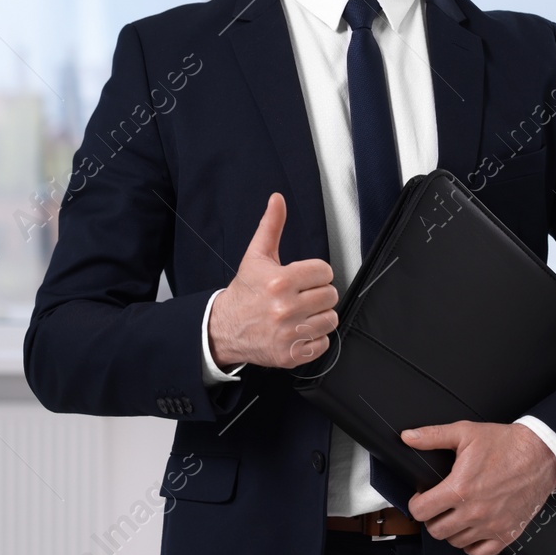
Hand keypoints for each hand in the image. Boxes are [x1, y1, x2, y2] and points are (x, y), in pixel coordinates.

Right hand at [208, 193, 337, 370]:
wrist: (224, 328)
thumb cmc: (244, 293)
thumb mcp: (256, 256)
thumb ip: (271, 226)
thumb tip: (277, 199)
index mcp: (280, 281)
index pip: (324, 271)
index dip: (316, 273)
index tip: (303, 278)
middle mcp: (285, 308)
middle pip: (331, 295)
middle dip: (318, 294)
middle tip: (301, 296)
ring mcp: (289, 334)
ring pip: (331, 320)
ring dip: (319, 316)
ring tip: (301, 313)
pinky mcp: (291, 354)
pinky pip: (324, 343)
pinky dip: (314, 338)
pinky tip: (298, 330)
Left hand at [402, 421, 555, 554]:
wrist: (540, 455)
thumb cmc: (505, 444)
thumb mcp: (465, 432)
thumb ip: (432, 436)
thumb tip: (408, 437)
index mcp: (460, 488)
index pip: (421, 511)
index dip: (416, 503)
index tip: (422, 498)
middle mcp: (474, 512)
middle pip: (436, 531)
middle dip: (432, 518)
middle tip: (438, 506)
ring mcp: (492, 526)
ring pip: (455, 542)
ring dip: (451, 530)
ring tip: (455, 514)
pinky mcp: (507, 534)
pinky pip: (480, 553)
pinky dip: (471, 545)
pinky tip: (471, 529)